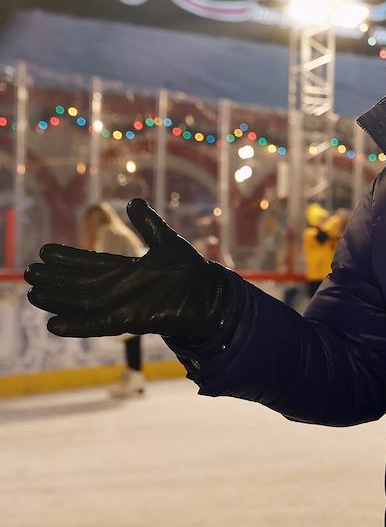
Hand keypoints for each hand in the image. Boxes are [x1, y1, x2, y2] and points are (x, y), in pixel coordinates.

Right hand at [24, 198, 229, 341]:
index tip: (45, 251)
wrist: (214, 297)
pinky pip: (100, 323)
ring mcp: (126, 304)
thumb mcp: (168, 242)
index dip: (69, 258)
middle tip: (29, 273)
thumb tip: (133, 202)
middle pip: (82, 283)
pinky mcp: (134, 320)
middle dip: (57, 279)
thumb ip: (148, 224)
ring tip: (34, 294)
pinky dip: (78, 324)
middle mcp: (123, 288)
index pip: (92, 263)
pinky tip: (54, 324)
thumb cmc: (194, 272)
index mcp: (129, 269)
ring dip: (60, 299)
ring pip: (84, 302)